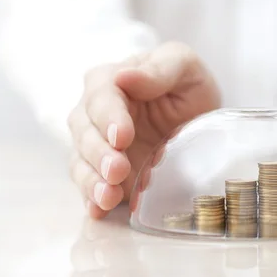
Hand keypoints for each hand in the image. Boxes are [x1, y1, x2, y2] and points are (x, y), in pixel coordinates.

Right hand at [67, 42, 220, 218]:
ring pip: (81, 161)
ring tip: (108, 196)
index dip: (109, 117)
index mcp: (110, 80)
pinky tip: (99, 210)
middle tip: (118, 170)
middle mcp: (95, 113)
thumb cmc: (185, 84)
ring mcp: (97, 145)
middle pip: (85, 131)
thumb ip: (160, 69)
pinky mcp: (103, 173)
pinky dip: (91, 199)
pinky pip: (90, 185)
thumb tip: (124, 75)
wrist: (195, 116)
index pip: (101, 96)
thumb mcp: (183, 66)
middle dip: (99, 153)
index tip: (121, 136)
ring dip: (92, 180)